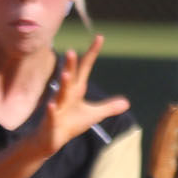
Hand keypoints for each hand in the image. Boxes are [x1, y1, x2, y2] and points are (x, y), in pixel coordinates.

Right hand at [35, 36, 129, 157]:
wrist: (49, 140)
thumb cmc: (70, 124)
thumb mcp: (92, 115)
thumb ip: (108, 107)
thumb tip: (127, 103)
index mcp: (76, 90)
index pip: (85, 68)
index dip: (92, 53)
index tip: (99, 37)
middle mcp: (66, 95)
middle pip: (70, 78)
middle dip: (71, 65)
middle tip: (72, 50)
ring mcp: (58, 108)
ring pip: (60, 94)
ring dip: (63, 84)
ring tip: (66, 74)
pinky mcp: (51, 122)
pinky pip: (51, 115)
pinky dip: (52, 111)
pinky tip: (51, 105)